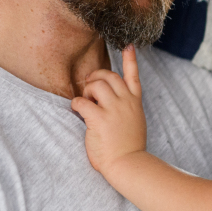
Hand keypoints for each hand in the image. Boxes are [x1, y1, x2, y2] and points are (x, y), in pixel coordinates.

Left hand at [70, 45, 147, 176]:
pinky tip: (78, 111)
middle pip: (108, 75)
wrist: (129, 164)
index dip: (130, 59)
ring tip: (85, 103)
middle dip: (95, 77)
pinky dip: (76, 104)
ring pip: (96, 85)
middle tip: (88, 87)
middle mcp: (126, 102)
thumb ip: (125, 109)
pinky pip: (82, 102)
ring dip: (86, 91)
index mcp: (135, 103)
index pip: (133, 76)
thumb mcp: (135, 123)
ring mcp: (114, 109)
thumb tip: (104, 100)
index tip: (129, 45)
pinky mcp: (100, 119)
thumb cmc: (128, 148)